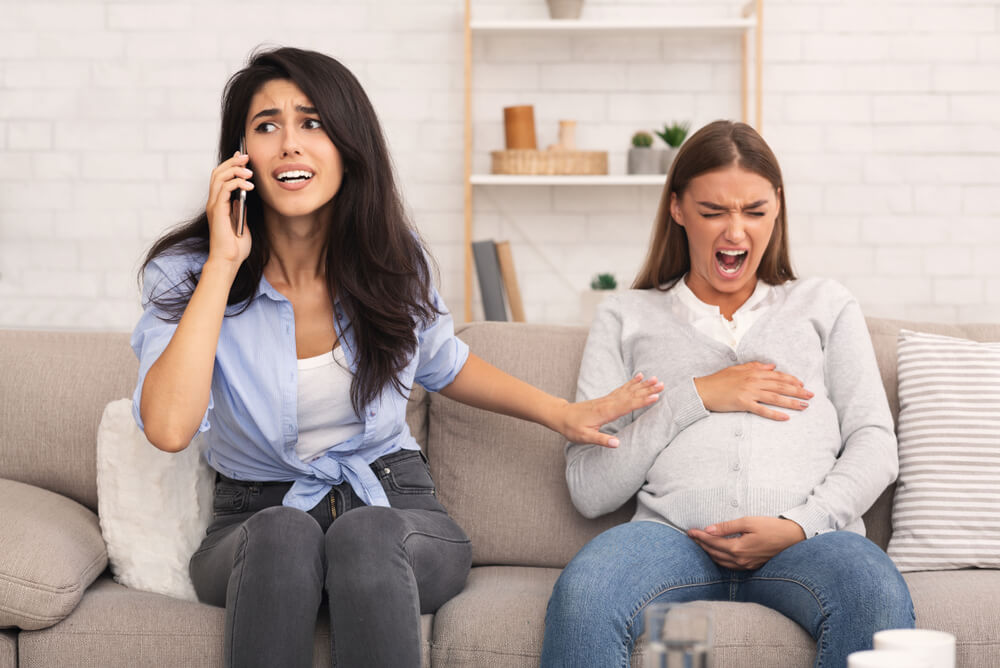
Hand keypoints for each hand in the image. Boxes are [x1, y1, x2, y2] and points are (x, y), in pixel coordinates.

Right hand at [205, 151, 253, 269]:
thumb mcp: (242, 224)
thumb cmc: (235, 248)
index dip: (230, 165)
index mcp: (219, 205)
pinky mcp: (217, 210)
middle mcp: (214, 203)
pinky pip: (225, 188)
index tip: (243, 157)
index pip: (221, 178)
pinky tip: (250, 186)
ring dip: (235, 170)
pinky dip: (237, 183)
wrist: (229, 261)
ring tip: (249, 172)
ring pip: (219, 177)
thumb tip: (243, 200)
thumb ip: (240, 211)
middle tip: (247, 157)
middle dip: (233, 162)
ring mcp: (214, 206)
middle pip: (218, 172)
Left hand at [558, 373, 663, 447]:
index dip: (642, 401)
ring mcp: (608, 399)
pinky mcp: (607, 399)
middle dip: (647, 390)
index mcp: (606, 412)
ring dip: (643, 385)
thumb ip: (601, 440)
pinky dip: (632, 383)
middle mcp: (608, 403)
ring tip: (656, 379)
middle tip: (662, 384)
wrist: (561, 416)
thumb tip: (617, 444)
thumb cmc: (572, 428)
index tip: (655, 396)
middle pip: (631, 395)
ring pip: (628, 390)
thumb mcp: (584, 437)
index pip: (627, 406)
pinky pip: (622, 389)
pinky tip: (639, 377)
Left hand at [687, 516, 805, 569]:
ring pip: (721, 561)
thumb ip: (727, 527)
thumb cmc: (772, 527)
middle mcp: (740, 560)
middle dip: (701, 544)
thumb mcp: (748, 522)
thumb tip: (709, 529)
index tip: (690, 531)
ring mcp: (746, 565)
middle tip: (691, 537)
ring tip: (700, 544)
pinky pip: (730, 565)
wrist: (793, 538)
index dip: (700, 536)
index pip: (713, 542)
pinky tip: (716, 554)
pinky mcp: (751, 566)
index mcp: (738, 548)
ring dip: (709, 553)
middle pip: (714, 553)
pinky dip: (719, 559)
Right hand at [693, 362, 812, 420]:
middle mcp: (753, 381)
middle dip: (798, 391)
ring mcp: (749, 392)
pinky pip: (762, 410)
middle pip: (780, 386)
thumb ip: (755, 367)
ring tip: (805, 407)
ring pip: (775, 397)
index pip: (777, 375)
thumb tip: (772, 366)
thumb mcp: (737, 369)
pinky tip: (785, 418)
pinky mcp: (743, 404)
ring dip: (791, 402)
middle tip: (811, 396)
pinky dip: (774, 414)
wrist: (702, 390)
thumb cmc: (718, 380)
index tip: (802, 385)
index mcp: (753, 372)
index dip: (792, 380)